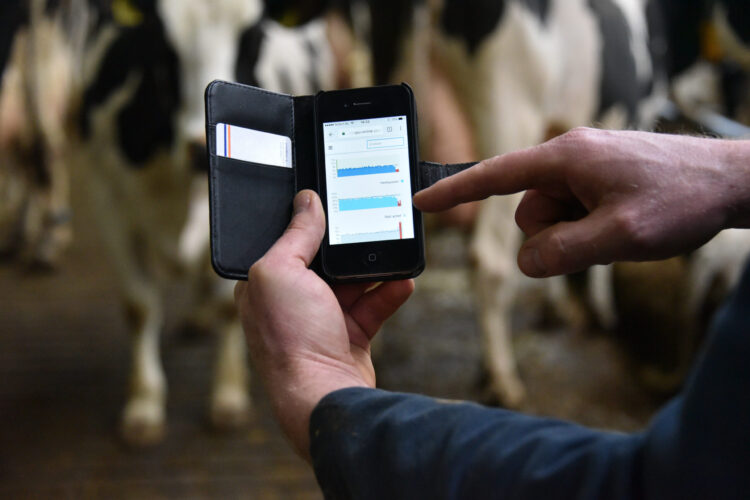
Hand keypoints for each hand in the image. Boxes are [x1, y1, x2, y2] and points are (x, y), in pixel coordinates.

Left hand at [234, 190, 413, 460]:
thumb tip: (307, 200)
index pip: (285, 242)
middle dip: (347, 244)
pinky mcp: (349, 337)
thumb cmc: (290, 337)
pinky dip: (389, 293)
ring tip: (394, 248)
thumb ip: (295, 234)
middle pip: (324, 260)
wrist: (324, 395)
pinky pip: (372, 306)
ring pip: (353, 282)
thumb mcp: (281, 271)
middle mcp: (290, 302)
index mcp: (265, 284)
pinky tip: (404, 280)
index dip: (306, 223)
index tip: (332, 203)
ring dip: (374, 267)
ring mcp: (321, 321)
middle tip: (371, 221)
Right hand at [414, 128, 749, 276]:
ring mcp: (586, 168)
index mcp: (565, 158)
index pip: (494, 176)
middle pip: (528, 211)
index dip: (455, 191)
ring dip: (576, 233)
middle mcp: (570, 157)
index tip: (422, 199)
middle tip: (603, 234)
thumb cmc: (680, 199)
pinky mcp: (599, 180)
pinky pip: (573, 213)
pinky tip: (623, 223)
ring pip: (551, 218)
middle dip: (555, 234)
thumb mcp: (618, 235)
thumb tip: (525, 262)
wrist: (731, 183)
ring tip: (620, 228)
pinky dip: (589, 227)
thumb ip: (562, 252)